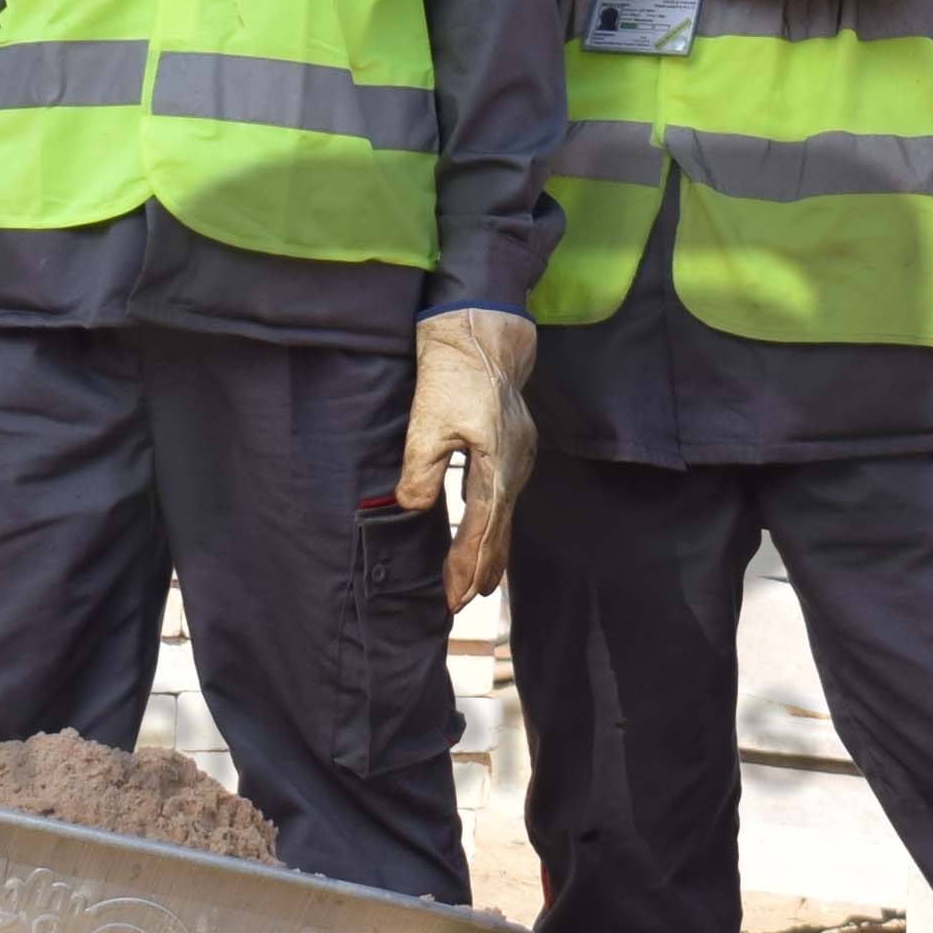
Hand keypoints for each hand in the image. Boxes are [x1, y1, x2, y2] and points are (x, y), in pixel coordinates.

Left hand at [394, 306, 539, 611]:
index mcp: (497, 465)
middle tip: (463, 602)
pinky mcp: (513, 444)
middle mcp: (515, 465)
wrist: (484, 329)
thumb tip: (413, 507)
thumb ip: (421, 469)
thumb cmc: (455, 371)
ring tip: (480, 582)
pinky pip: (505, 495)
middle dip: (483, 568)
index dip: (467, 566)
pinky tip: (488, 529)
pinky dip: (495, 522)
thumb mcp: (428, 420)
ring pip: (505, 514)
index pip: (482, 529)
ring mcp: (519, 455)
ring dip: (492, 549)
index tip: (454, 597)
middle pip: (500, 529)